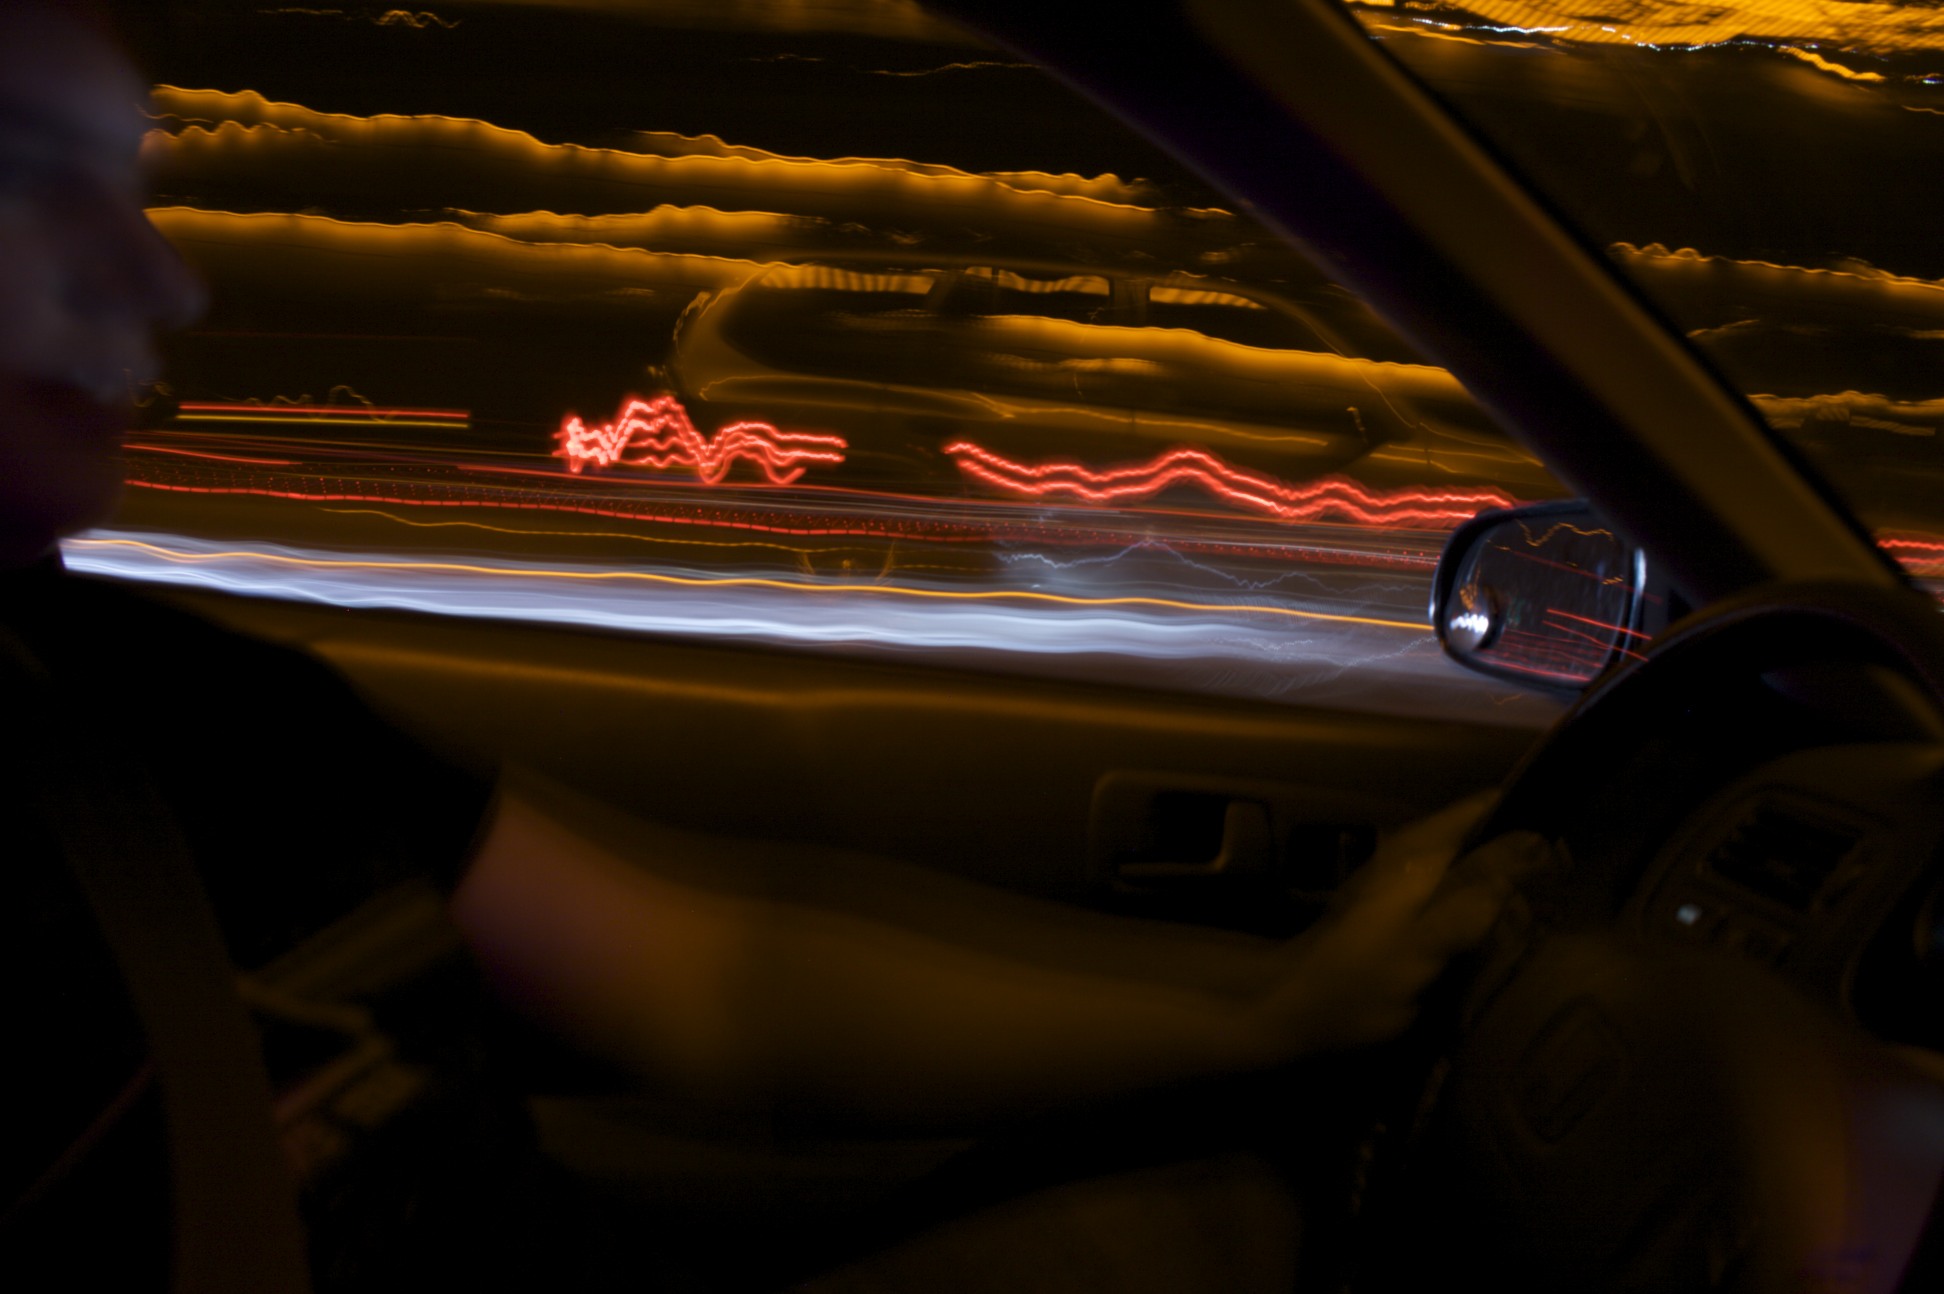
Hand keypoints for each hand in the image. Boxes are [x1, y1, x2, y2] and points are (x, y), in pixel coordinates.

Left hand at [1259, 792, 1550, 1056]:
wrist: (1289, 1011)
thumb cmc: (1356, 983)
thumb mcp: (1424, 943)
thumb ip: (1477, 895)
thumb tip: (1538, 846)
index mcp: (1422, 848)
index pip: (1491, 805)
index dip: (1536, 826)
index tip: (1571, 867)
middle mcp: (1413, 853)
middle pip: (1487, 836)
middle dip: (1527, 863)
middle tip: (1562, 908)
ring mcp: (1403, 881)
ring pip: (1473, 867)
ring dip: (1507, 891)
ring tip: (1541, 928)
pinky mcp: (1398, 912)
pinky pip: (1456, 896)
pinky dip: (1482, 912)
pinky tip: (1498, 947)